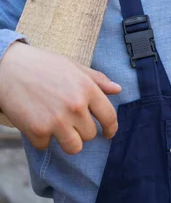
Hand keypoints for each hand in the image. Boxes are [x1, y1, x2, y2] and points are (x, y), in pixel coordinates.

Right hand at [0, 42, 120, 153]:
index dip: (111, 128)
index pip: (109, 116)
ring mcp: (57, 120)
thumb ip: (97, 80)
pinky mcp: (38, 131)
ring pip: (74, 147)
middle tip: (68, 117)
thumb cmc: (44, 66)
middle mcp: (75, 106)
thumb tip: (118, 89)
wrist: (10, 68)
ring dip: (67, 140)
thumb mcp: (74, 67)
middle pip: (90, 134)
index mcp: (87, 88)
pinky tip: (37, 120)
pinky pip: (47, 146)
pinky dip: (42, 138)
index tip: (108, 133)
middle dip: (81, 129)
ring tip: (57, 125)